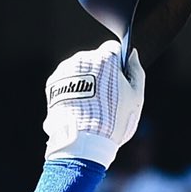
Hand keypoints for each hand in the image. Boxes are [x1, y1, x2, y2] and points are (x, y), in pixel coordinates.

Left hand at [43, 41, 144, 171]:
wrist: (83, 142)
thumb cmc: (114, 121)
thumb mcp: (135, 98)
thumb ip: (136, 72)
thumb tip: (132, 55)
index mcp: (105, 57)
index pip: (113, 50)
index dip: (118, 65)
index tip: (119, 81)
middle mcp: (83, 58)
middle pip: (95, 61)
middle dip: (100, 75)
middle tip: (104, 100)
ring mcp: (66, 69)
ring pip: (79, 71)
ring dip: (84, 83)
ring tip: (89, 107)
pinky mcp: (53, 82)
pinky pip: (66, 82)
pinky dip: (71, 92)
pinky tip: (77, 108)